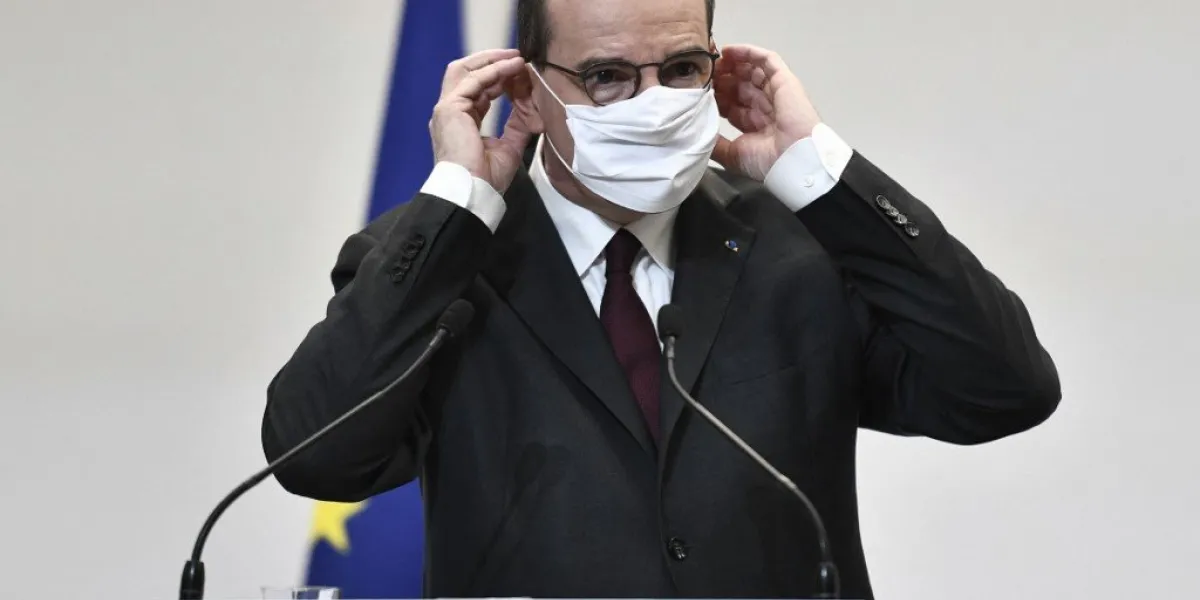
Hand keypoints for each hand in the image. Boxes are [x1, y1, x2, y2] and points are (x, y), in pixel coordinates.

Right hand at [430, 49, 532, 192]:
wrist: (473, 192)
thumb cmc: (487, 179)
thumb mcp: (509, 146)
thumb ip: (518, 124)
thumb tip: (531, 107)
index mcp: (460, 122)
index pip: (478, 91)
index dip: (500, 79)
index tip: (521, 74)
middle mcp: (450, 112)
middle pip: (466, 73)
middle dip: (492, 62)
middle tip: (517, 57)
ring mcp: (447, 109)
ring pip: (465, 70)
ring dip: (492, 61)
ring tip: (516, 58)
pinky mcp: (450, 108)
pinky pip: (474, 80)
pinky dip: (495, 70)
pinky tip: (513, 66)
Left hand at [711, 44, 822, 181]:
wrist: (792, 158)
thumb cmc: (767, 161)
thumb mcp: (732, 155)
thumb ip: (715, 144)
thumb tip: (696, 136)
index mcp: (755, 126)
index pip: (732, 105)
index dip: (716, 96)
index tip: (698, 91)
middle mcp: (765, 108)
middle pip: (740, 86)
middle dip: (720, 79)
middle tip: (702, 74)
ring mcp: (775, 93)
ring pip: (751, 71)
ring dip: (731, 64)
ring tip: (713, 61)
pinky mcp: (784, 80)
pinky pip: (767, 60)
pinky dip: (748, 52)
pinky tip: (729, 50)